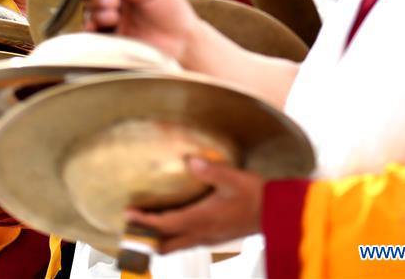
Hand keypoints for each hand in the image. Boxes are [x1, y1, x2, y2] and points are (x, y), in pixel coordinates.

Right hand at [82, 0, 200, 64]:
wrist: (182, 42)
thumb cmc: (173, 12)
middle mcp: (115, 5)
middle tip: (114, 2)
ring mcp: (112, 24)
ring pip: (89, 14)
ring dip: (97, 12)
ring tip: (113, 16)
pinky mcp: (112, 43)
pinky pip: (92, 36)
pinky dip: (90, 30)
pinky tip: (96, 28)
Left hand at [125, 158, 263, 253]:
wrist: (276, 215)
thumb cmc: (255, 195)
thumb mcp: (233, 178)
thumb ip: (210, 170)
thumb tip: (188, 160)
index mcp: (201, 220)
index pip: (165, 225)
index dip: (145, 221)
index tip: (128, 214)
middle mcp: (201, 234)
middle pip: (165, 245)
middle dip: (146, 238)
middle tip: (132, 225)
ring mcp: (208, 239)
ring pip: (175, 246)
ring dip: (159, 238)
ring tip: (147, 223)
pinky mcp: (214, 238)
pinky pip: (186, 241)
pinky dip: (173, 235)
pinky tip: (175, 220)